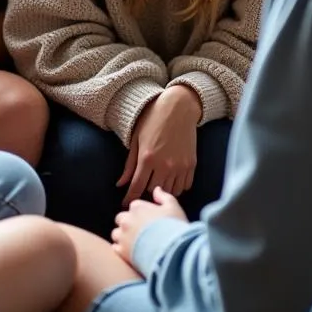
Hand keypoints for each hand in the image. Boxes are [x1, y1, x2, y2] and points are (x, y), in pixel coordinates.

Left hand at [111, 187, 188, 267]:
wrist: (172, 251)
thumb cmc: (173, 227)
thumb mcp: (173, 207)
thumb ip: (164, 197)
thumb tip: (157, 189)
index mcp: (137, 207)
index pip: (133, 207)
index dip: (141, 214)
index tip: (148, 221)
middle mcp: (127, 220)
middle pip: (121, 219)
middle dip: (128, 223)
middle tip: (140, 232)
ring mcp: (123, 236)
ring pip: (116, 234)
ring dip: (122, 237)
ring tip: (135, 244)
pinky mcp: (122, 251)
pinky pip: (115, 248)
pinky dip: (121, 250)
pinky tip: (131, 253)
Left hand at [116, 86, 200, 205]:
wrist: (179, 107)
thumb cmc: (154, 119)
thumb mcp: (136, 139)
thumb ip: (130, 164)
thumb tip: (120, 184)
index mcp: (148, 158)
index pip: (137, 187)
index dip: (129, 198)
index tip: (125, 204)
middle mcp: (164, 165)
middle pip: (152, 191)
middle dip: (145, 193)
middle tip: (141, 191)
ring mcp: (180, 166)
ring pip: (169, 192)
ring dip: (161, 192)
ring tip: (156, 187)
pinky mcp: (191, 165)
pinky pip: (184, 186)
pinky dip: (176, 188)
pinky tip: (170, 182)